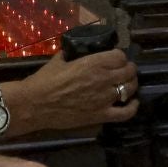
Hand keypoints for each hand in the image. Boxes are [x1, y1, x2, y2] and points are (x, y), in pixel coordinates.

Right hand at [10, 50, 139, 133]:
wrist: (35, 104)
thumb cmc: (45, 80)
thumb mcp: (60, 59)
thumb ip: (73, 54)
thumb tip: (76, 50)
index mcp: (94, 63)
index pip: (120, 56)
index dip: (119, 57)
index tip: (114, 59)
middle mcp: (104, 79)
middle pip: (129, 71)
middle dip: (128, 69)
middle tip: (122, 71)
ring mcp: (105, 99)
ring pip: (130, 89)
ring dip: (130, 85)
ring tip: (126, 84)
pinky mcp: (101, 115)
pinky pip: (125, 113)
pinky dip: (133, 107)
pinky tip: (133, 102)